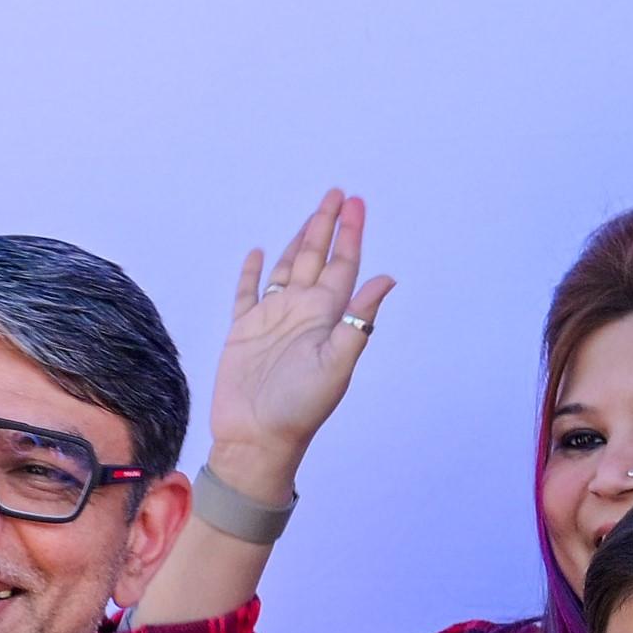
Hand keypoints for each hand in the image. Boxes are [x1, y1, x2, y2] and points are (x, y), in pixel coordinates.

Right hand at [206, 189, 391, 493]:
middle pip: (316, 258)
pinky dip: (252, 272)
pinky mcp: (244, 330)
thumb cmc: (300, 408)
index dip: (350, 234)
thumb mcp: (336, 364)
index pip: (342, 266)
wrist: (258, 438)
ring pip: (286, 268)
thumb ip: (358, 320)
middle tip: (337, 193)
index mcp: (326, 317)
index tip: (356, 203)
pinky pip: (247, 293)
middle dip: (326, 226)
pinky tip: (258, 253)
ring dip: (297, 241)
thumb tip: (388, 279)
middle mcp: (302, 313)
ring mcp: (272, 319)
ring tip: (310, 216)